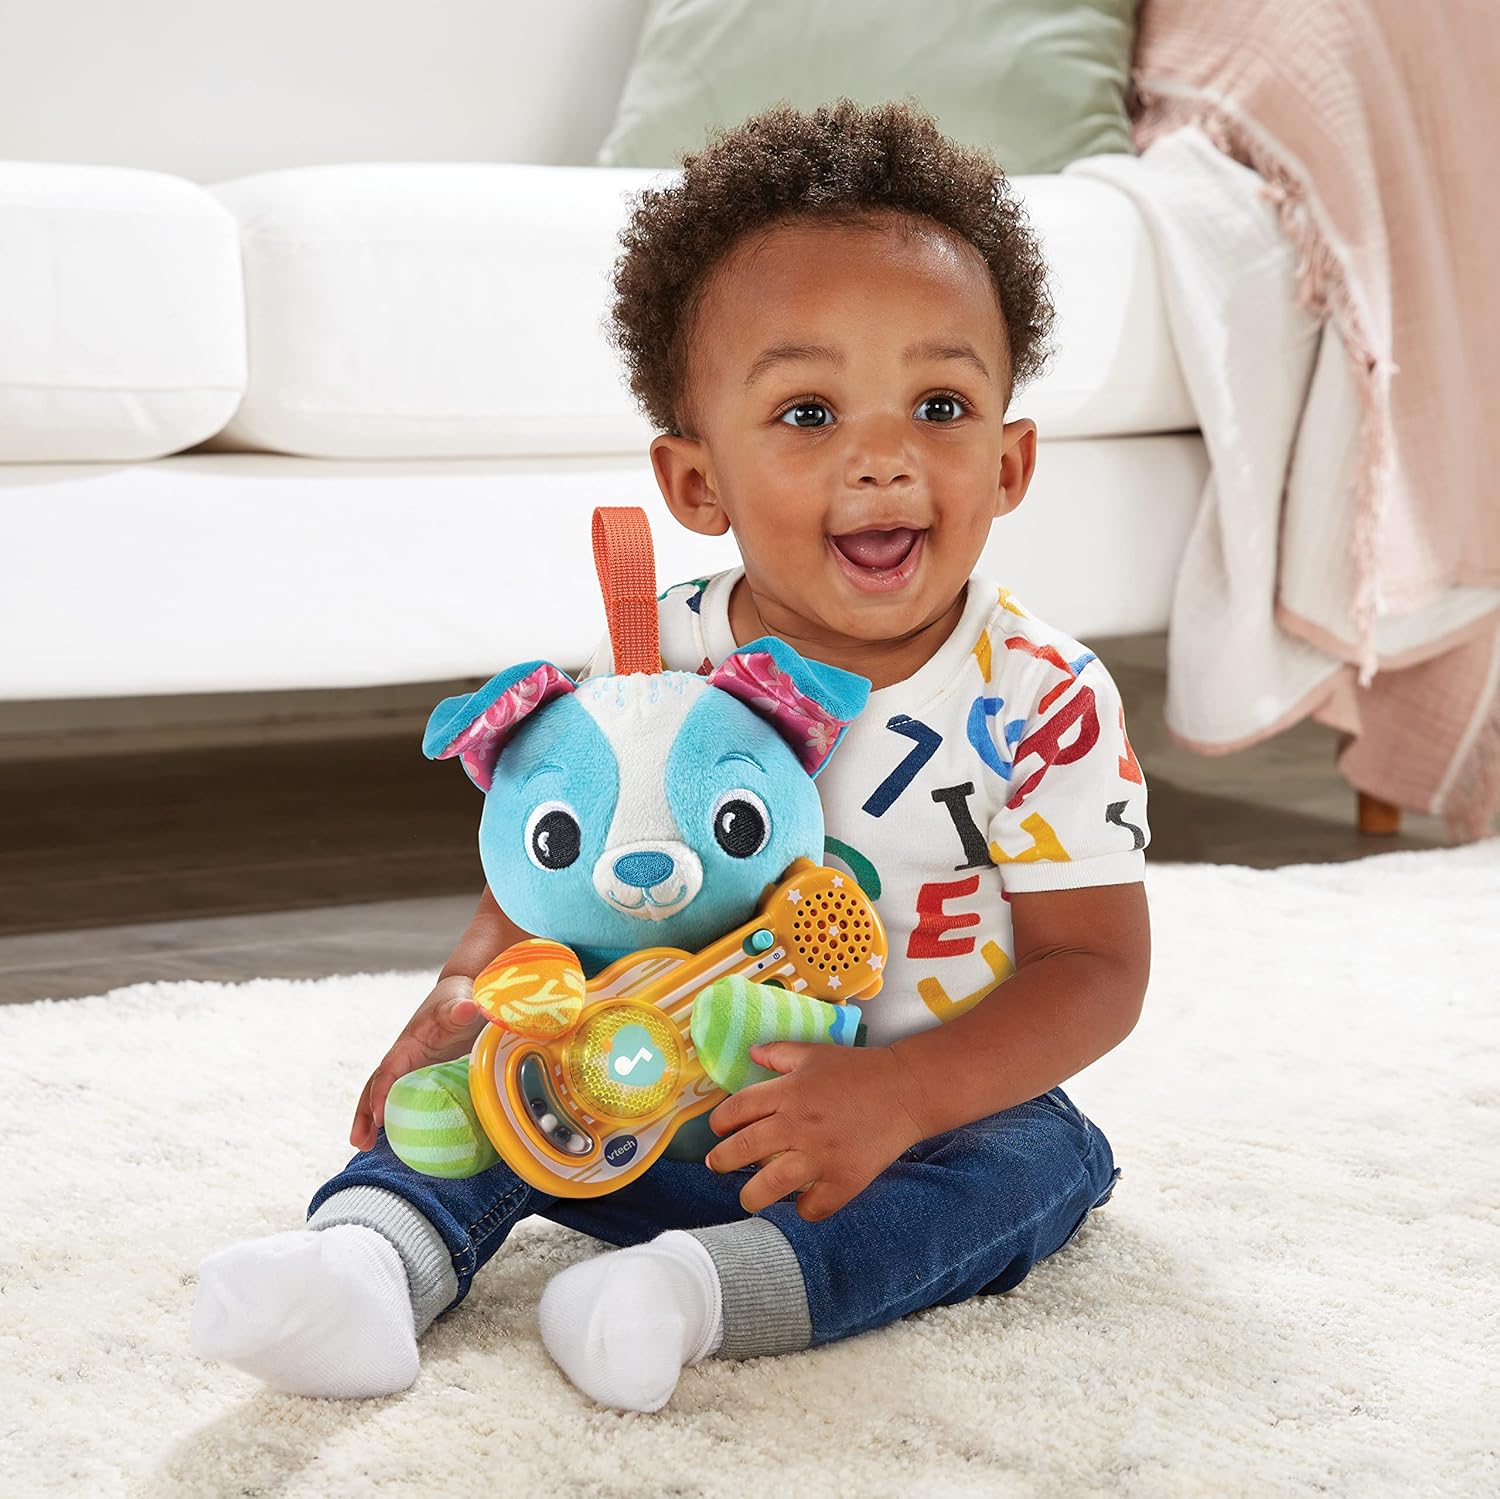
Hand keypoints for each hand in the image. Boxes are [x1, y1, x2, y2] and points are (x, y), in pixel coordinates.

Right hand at [349, 974, 485, 1150]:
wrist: (466, 995)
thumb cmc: (460, 998)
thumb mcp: (460, 1002)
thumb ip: (460, 1008)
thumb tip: (465, 1009)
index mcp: (408, 1045)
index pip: (389, 1071)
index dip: (381, 1093)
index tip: (378, 1117)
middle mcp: (405, 1060)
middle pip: (377, 1088)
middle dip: (363, 1114)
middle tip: (358, 1142)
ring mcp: (414, 1070)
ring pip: (390, 1097)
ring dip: (375, 1121)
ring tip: (366, 1148)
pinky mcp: (427, 1078)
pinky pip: (410, 1100)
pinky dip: (402, 1119)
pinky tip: (406, 1142)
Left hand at [704, 1041, 928, 1221]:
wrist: (906, 1091)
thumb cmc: (859, 1070)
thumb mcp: (814, 1054)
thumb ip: (779, 1053)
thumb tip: (750, 1053)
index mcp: (788, 1092)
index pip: (736, 1110)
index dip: (719, 1122)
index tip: (718, 1130)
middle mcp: (798, 1125)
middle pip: (743, 1149)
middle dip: (721, 1161)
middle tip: (717, 1165)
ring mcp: (820, 1156)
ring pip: (769, 1186)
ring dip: (751, 1196)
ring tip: (749, 1198)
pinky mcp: (844, 1180)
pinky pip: (812, 1207)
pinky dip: (804, 1208)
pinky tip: (803, 1200)